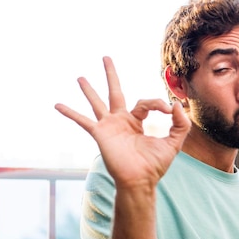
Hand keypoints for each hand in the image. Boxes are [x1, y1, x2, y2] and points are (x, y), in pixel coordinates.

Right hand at [54, 56, 190, 188]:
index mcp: (137, 122)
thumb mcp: (174, 142)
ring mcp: (109, 126)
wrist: (140, 181)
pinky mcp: (100, 134)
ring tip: (80, 77)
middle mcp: (121, 121)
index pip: (145, 103)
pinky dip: (70, 113)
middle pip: (115, 92)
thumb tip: (176, 104)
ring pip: (97, 102)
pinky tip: (57, 105)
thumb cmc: (155, 165)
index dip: (158, 103)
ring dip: (88, 90)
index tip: (167, 109)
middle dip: (111, 75)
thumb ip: (180, 124)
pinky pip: (83, 121)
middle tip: (106, 57)